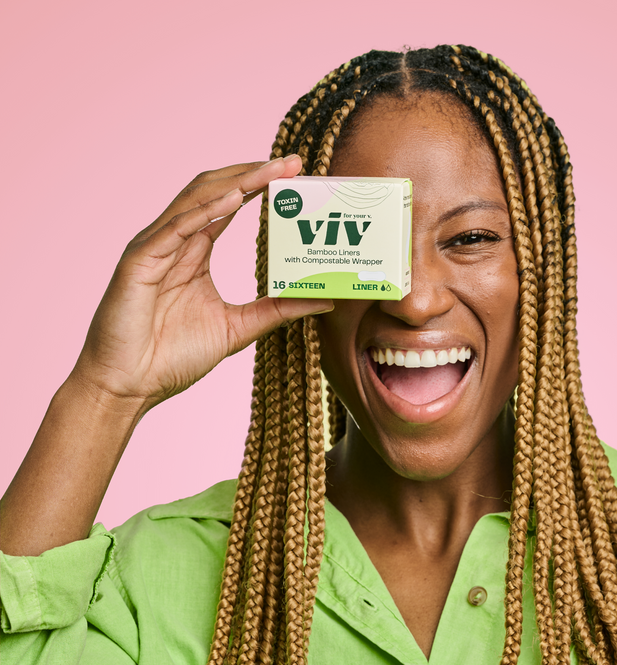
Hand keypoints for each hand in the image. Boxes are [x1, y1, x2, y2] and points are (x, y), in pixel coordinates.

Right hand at [71, 156, 329, 413]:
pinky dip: (205, 210)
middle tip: (293, 163)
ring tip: (272, 170)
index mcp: (194, 252)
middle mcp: (175, 241)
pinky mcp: (139, 261)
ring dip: (236, 181)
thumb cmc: (172, 358)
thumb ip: (277, 310)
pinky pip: (176, 227)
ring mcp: (155, 247)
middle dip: (254, 172)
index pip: (228, 204)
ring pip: (197, 199)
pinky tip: (235, 197)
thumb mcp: (238, 328)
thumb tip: (325, 300)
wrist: (129, 387)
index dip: (260, 185)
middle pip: (216, 191)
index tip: (295, 174)